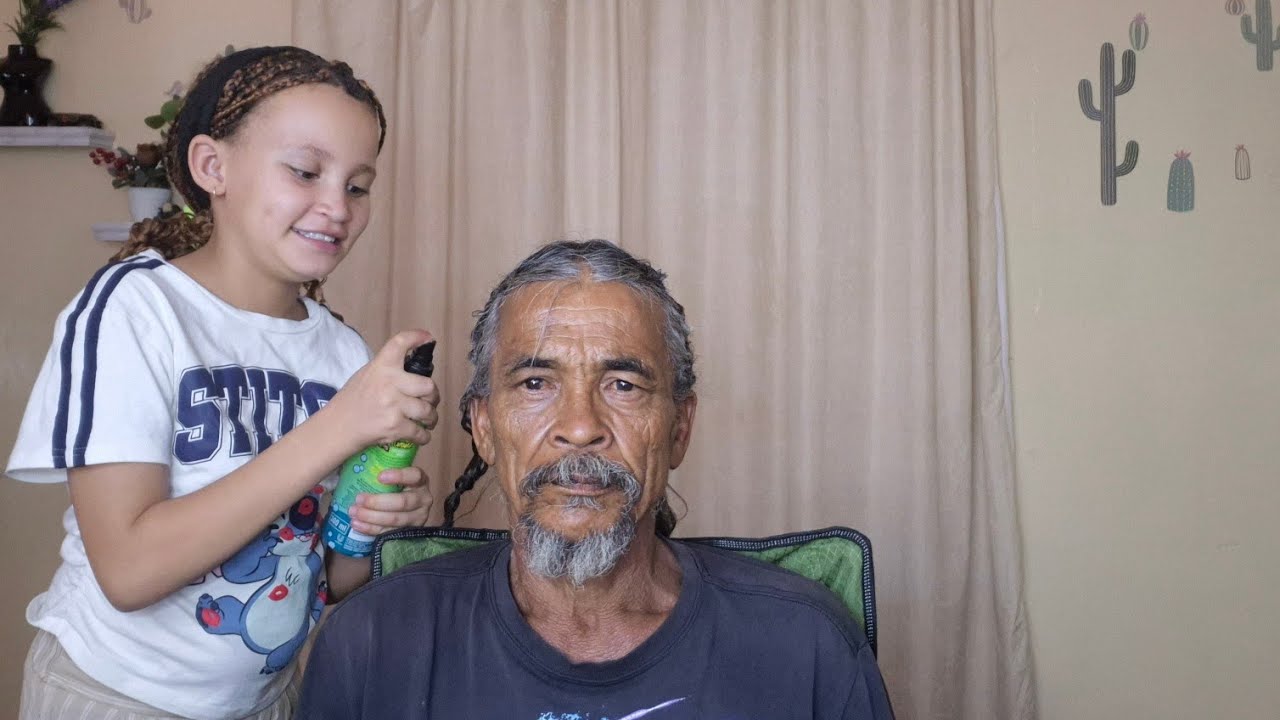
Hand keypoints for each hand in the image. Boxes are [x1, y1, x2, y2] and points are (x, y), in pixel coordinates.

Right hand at [324, 330, 440, 451]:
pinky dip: (424, 436)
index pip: (399, 344)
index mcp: (381, 367)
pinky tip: (420, 434)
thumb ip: (388, 370)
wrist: (337, 427)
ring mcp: (393, 406)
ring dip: (431, 418)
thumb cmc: (353, 401)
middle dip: (433, 396)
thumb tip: (414, 368)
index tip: (428, 339)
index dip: (417, 337)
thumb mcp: (366, 376)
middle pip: (429, 386)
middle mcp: (389, 383)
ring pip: (428, 411)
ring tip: (427, 419)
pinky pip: (421, 433)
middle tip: (430, 400)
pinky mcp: (395, 427)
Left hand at [348, 466, 432, 534]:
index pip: (415, 476)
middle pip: (403, 502)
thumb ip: (384, 468)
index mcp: (420, 481)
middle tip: (359, 499)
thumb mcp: (394, 477)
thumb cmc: (393, 488)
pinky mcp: (408, 532)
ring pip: (395, 519)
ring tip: (353, 512)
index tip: (379, 476)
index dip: (399, 476)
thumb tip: (358, 456)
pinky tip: (357, 524)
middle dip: (378, 502)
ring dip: (372, 516)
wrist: (404, 511)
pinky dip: (371, 529)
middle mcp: (423, 499)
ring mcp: (418, 518)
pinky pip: (389, 532)